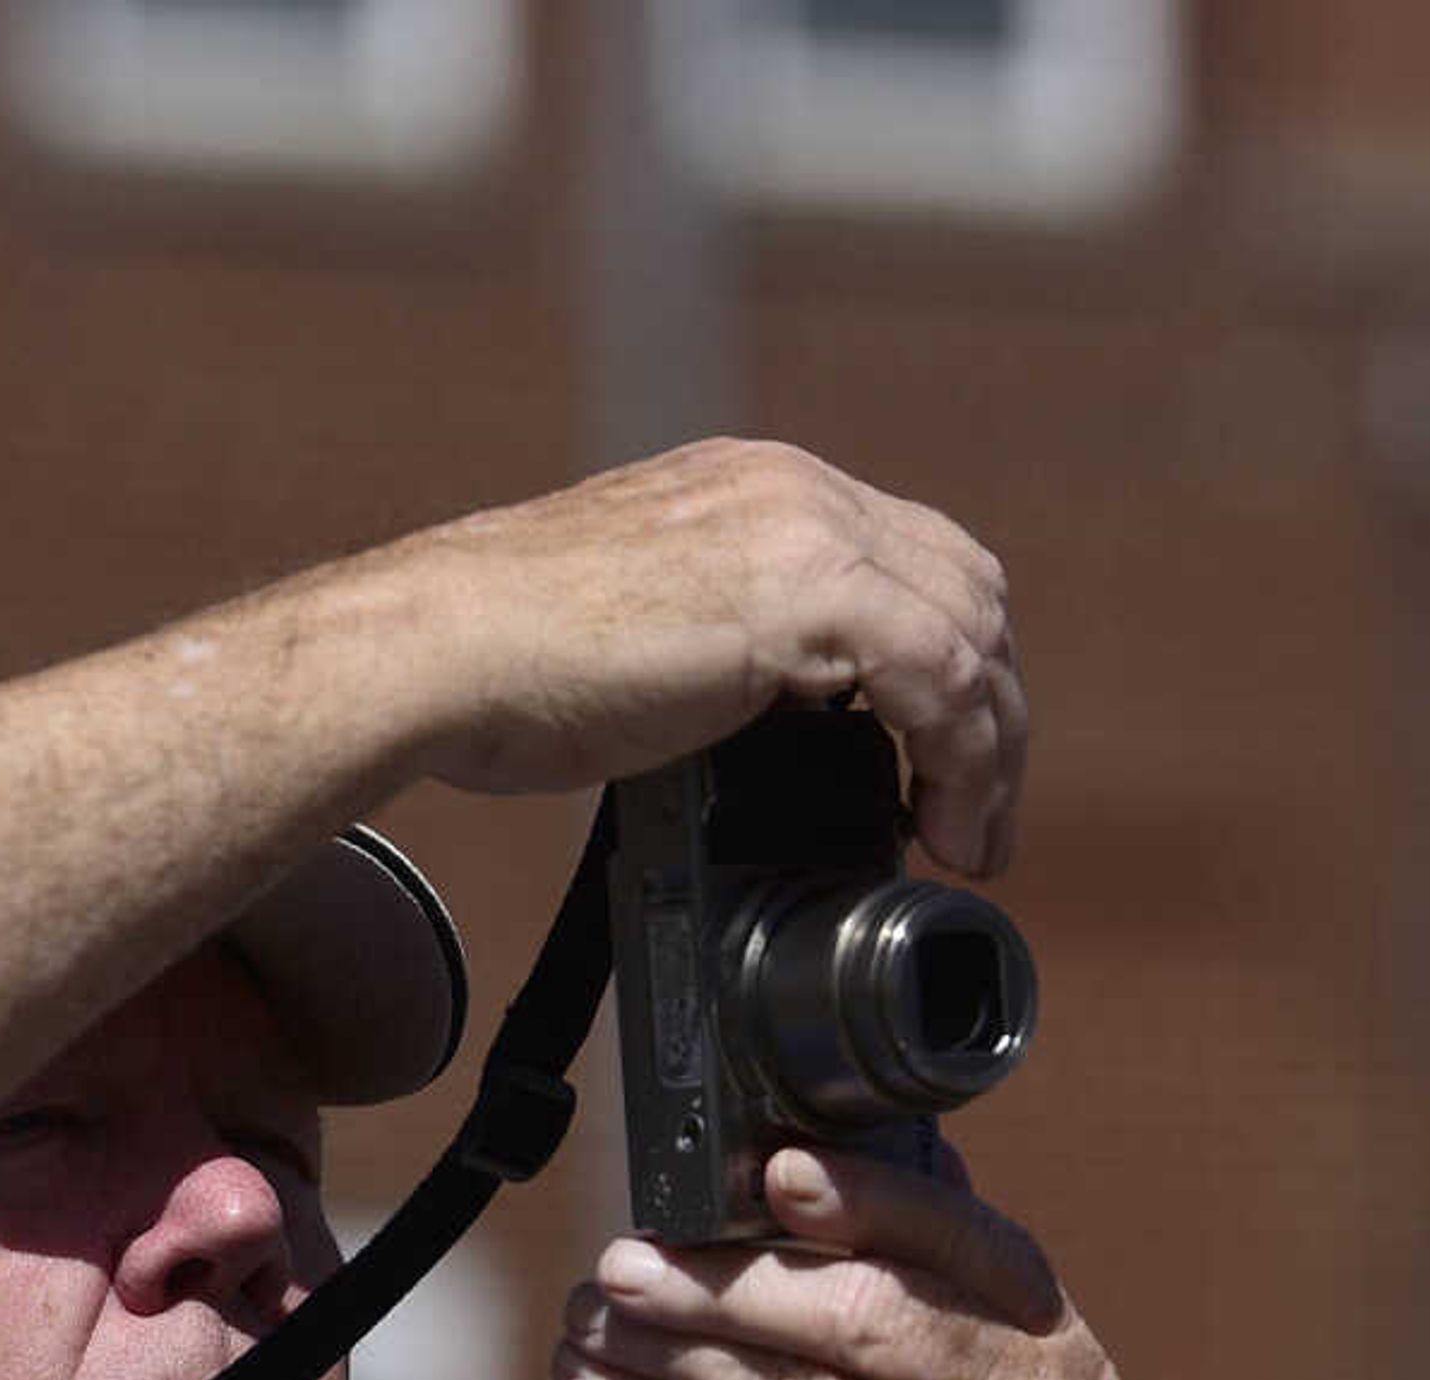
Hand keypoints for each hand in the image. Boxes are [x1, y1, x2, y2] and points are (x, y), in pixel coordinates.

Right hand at [377, 439, 1026, 877]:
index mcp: (759, 490)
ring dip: (989, 747)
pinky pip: (939, 672)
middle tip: (973, 814)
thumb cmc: (500, 668)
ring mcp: (802, 531)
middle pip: (966, 586)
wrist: (439, 650)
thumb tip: (764, 729)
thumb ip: (723, 654)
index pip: (912, 561)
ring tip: (969, 839)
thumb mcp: (641, 635)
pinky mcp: (801, 593)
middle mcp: (793, 490)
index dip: (951, 667)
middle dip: (990, 708)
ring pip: (972, 629)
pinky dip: (961, 758)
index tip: (940, 767)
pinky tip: (939, 825)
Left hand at [549, 1142, 1121, 1379]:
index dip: (866, 1199)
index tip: (771, 1167)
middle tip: (627, 1258)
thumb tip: (828, 1155)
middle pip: (860, 1314)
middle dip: (727, 1279)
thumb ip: (920, 1306)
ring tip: (591, 1314)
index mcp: (1063, 1372)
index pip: (965, 1245)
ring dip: (666, 1344)